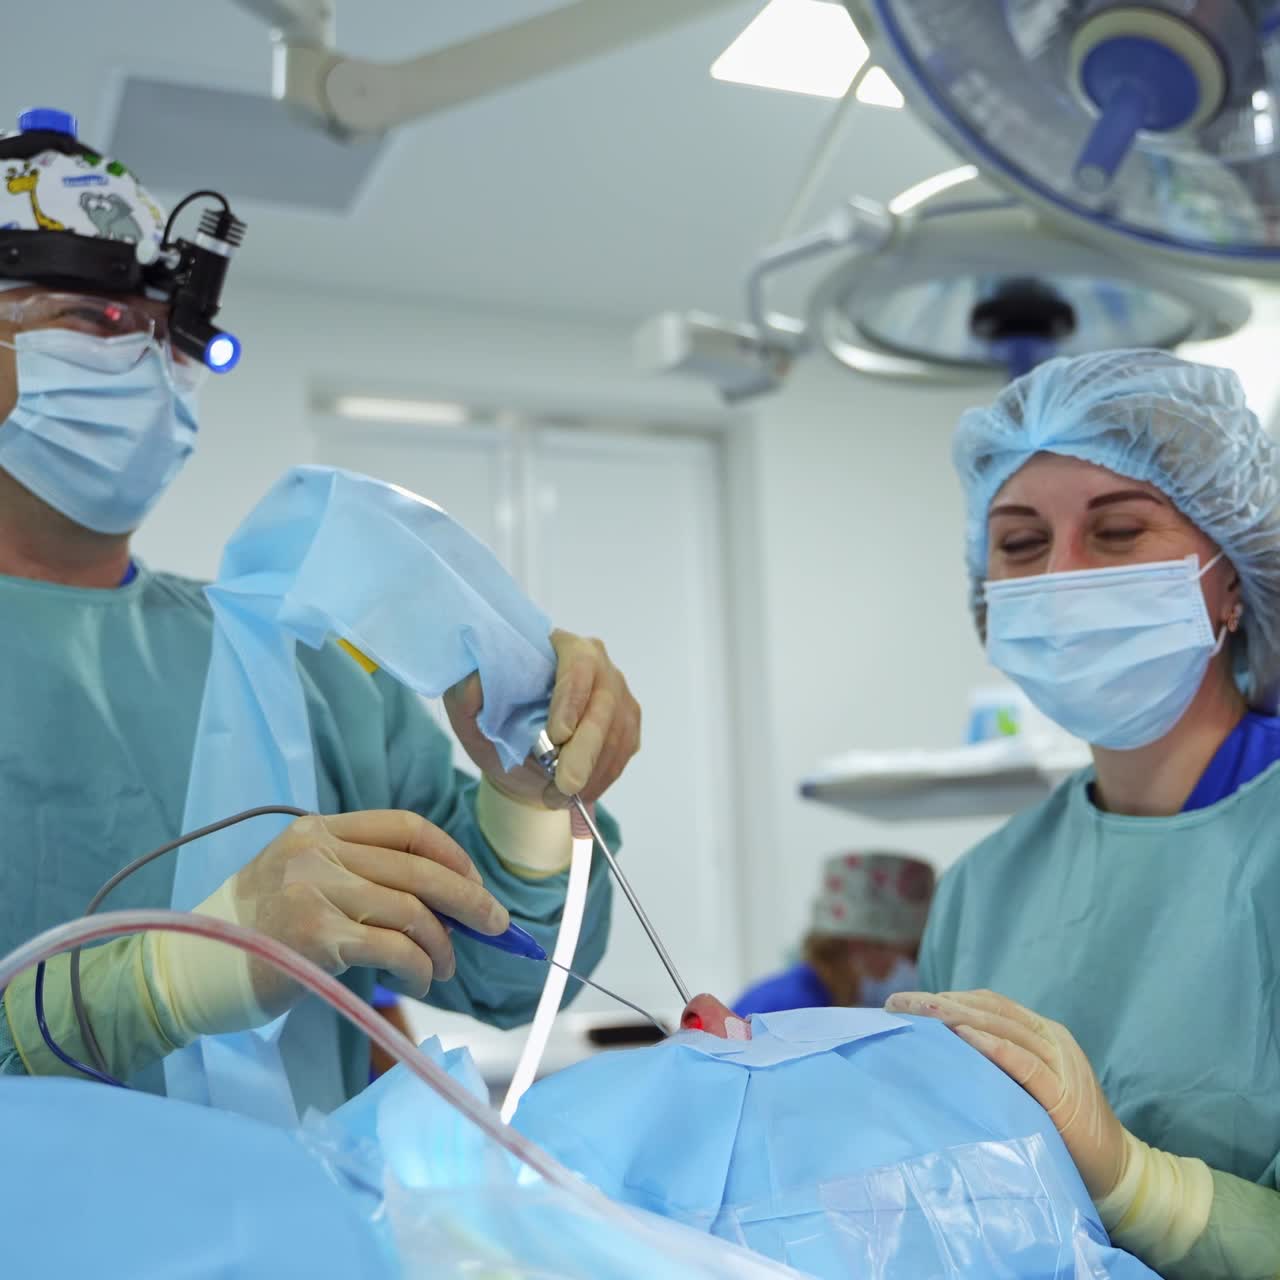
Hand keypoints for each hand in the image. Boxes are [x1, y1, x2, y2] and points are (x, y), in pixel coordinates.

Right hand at [222, 810, 509, 1015]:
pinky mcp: (315, 934)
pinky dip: (419, 965)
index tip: (474, 883)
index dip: (451, 854)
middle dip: (469, 898)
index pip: (405, 827)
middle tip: (498, 925)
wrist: (185, 973)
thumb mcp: (299, 882)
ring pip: (412, 909)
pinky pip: (393, 946)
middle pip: (419, 868)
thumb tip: (441, 903)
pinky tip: (422, 980)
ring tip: (445, 968)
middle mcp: (318, 851)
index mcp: (318, 831)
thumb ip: (357, 878)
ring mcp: (315, 890)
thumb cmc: (250, 935)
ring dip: (443, 944)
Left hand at [445, 628, 640, 808]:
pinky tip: (581, 793)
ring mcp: (616, 690)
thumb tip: (476, 682)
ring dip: (593, 770)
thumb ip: (465, 695)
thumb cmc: (497, 730)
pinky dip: (603, 776)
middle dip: (586, 748)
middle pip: (604, 700)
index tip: (558, 735)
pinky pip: (624, 749)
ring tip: (561, 796)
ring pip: (617, 729)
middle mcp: (595, 661)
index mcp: (555, 647)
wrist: (520, 763)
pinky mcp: (628, 720)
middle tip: (567, 784)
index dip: (571, 698)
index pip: (576, 663)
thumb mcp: (470, 715)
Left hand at [886, 989, 1126, 1199]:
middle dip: (939, 1003)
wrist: (1118, 1173)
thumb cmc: (1062, 1132)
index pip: (988, 1004)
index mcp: (1042, 1033)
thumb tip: (940, 1052)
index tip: (905, 1001)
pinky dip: (993, 1047)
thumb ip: (996, 1065)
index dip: (946, 997)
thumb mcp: (1026, 1087)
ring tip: (918, 1012)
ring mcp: (1061, 1064)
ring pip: (1003, 1027)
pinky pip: (1025, 1063)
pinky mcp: (1065, 1095)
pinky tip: (962, 1037)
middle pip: (988, 1010)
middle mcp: (1051, 1039)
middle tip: (896, 1003)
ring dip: (956, 1017)